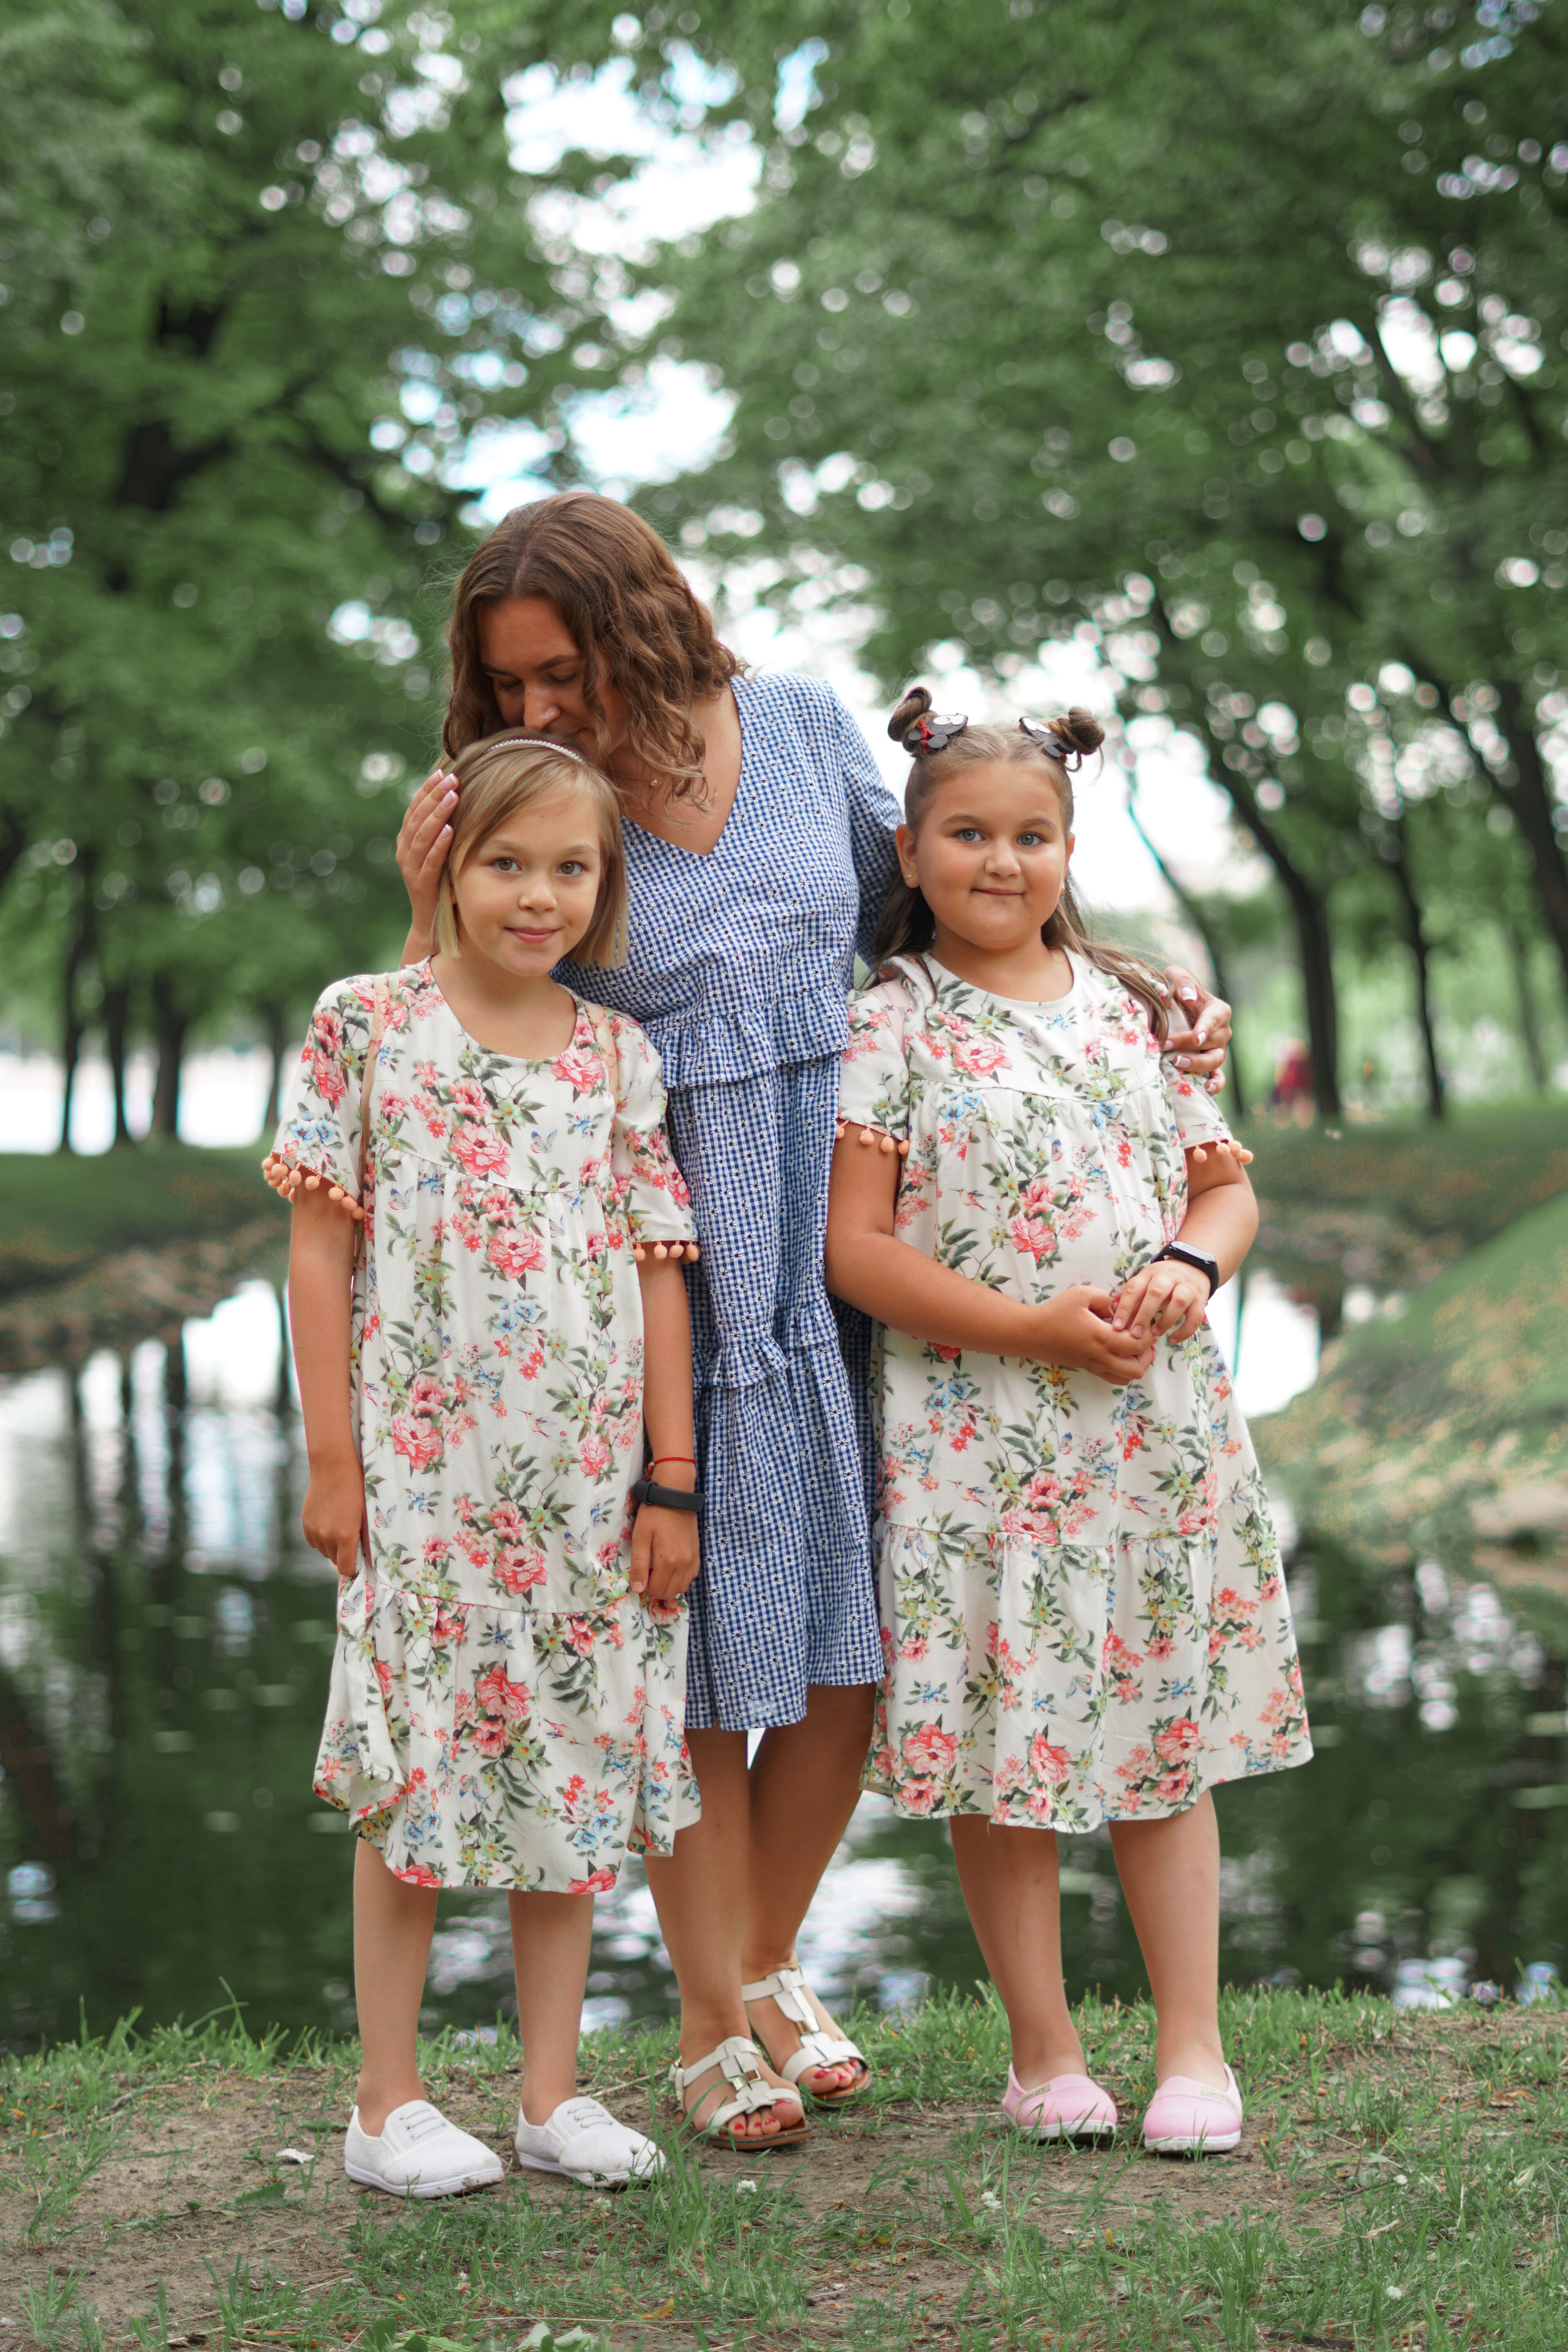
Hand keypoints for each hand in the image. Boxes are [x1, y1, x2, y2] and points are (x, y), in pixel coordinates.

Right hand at [302, 1453, 368, 1577]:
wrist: (333, 1467)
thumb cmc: (357, 1488)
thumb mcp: (365, 1515)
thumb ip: (362, 1538)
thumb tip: (362, 1556)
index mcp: (345, 1535)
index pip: (345, 1569)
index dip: (352, 1568)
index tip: (358, 1562)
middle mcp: (327, 1536)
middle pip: (334, 1560)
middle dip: (343, 1554)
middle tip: (352, 1540)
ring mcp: (314, 1529)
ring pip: (324, 1550)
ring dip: (332, 1546)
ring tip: (340, 1527)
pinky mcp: (305, 1522)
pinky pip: (313, 1541)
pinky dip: (321, 1538)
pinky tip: (329, 1523)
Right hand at [396, 764, 458, 949]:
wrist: (432, 922)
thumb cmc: (443, 882)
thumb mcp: (442, 852)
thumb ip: (444, 830)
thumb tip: (462, 799)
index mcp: (408, 839)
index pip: (416, 807)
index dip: (428, 788)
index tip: (443, 770)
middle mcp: (405, 850)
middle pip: (417, 817)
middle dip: (434, 795)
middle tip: (451, 777)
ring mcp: (411, 868)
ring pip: (421, 835)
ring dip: (437, 814)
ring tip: (452, 797)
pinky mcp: (420, 884)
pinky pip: (430, 861)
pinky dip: (439, 844)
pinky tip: (450, 830)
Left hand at [629, 1500, 700, 1603]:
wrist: (674, 1496)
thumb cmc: (654, 1515)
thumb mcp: (640, 1537)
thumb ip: (639, 1565)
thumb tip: (638, 1589)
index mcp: (668, 1561)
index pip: (657, 1590)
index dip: (645, 1587)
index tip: (640, 1575)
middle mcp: (684, 1564)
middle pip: (670, 1592)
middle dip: (657, 1589)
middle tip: (648, 1574)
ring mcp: (693, 1559)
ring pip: (682, 1587)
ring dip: (669, 1585)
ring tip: (659, 1571)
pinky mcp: (697, 1554)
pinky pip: (691, 1577)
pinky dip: (680, 1578)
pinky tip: (671, 1567)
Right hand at [1023, 1286, 1155, 1384]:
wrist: (1032, 1334)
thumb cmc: (1055, 1312)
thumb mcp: (1080, 1294)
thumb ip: (1104, 1297)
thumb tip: (1116, 1308)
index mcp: (1101, 1337)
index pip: (1137, 1345)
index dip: (1148, 1335)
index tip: (1144, 1323)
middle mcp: (1100, 1356)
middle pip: (1136, 1369)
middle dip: (1147, 1356)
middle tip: (1144, 1340)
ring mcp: (1094, 1365)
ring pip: (1125, 1378)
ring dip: (1136, 1365)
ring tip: (1134, 1349)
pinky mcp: (1088, 1368)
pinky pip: (1112, 1378)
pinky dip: (1122, 1369)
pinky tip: (1118, 1353)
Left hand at [1113, 1260, 1209, 1346]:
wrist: (1193, 1266)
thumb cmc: (1163, 1281)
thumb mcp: (1146, 1284)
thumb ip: (1134, 1302)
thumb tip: (1118, 1325)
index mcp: (1150, 1274)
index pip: (1134, 1288)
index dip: (1124, 1308)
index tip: (1117, 1327)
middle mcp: (1169, 1277)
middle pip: (1156, 1292)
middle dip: (1144, 1315)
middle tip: (1135, 1334)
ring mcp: (1187, 1287)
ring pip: (1179, 1301)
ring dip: (1166, 1320)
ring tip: (1155, 1333)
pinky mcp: (1201, 1298)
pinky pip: (1196, 1315)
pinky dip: (1185, 1330)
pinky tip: (1173, 1339)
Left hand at [1161, 965, 1231, 1091]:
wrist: (1173, 1010)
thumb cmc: (1176, 991)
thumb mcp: (1176, 977)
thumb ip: (1183, 981)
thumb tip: (1187, 996)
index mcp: (1218, 1011)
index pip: (1215, 1019)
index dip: (1205, 1028)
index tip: (1196, 1037)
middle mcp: (1222, 1032)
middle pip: (1213, 1042)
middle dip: (1189, 1045)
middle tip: (1166, 1046)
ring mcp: (1217, 1050)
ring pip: (1215, 1060)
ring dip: (1198, 1064)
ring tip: (1177, 1063)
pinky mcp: (1211, 1066)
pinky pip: (1219, 1078)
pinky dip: (1216, 1084)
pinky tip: (1205, 1088)